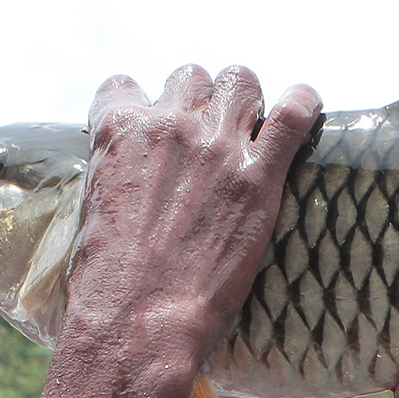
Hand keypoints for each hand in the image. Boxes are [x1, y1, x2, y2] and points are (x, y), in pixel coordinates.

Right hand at [64, 65, 321, 363]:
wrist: (138, 320)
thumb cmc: (108, 282)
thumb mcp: (93, 211)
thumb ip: (115, 176)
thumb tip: (133, 183)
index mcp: (118, 132)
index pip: (124, 86)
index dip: (142, 105)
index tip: (153, 124)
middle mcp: (167, 126)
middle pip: (192, 77)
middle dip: (200, 101)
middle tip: (208, 137)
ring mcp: (215, 147)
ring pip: (240, 82)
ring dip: (245, 102)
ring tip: (251, 129)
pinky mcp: (256, 175)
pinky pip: (293, 115)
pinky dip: (303, 105)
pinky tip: (305, 108)